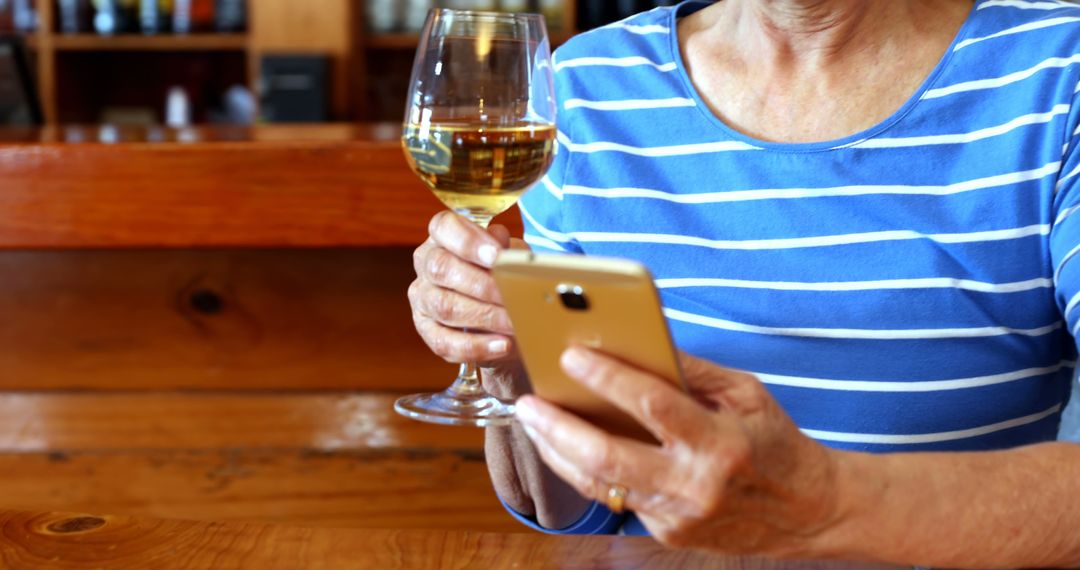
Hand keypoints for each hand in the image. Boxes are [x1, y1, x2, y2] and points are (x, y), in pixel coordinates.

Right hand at [408, 211, 528, 393]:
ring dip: (484, 317)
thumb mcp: (512, 258)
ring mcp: (422, 297)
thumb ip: (508, 248)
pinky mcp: (425, 329)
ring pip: (444, 306)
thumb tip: (502, 242)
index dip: (468, 240)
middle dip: (482, 284)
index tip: (496, 255)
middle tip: (513, 296)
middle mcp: (426, 262)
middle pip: (441, 268)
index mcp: (443, 236)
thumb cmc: (504, 277)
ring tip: (514, 324)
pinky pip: (444, 342)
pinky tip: (501, 345)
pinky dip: (476, 346)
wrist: (502, 318)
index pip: (444, 227)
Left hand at [514, 348, 843, 556]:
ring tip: (534, 422)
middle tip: (528, 402)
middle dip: (559, 428)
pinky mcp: (668, 534)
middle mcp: (695, 484)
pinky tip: (566, 447)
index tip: (571, 354)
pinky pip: (616, 499)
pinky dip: (586, 470)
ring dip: (559, 452)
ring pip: (601, 485)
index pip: (652, 404)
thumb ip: (691, 371)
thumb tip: (638, 341)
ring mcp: (678, 516)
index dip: (607, 377)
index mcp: (719, 441)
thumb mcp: (745, 393)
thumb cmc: (774, 442)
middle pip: (609, 458)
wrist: (808, 513)